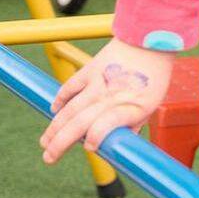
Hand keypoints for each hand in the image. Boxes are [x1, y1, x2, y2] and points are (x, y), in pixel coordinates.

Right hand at [40, 38, 173, 163]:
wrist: (149, 39)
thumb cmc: (154, 75)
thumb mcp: (151, 104)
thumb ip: (133, 123)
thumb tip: (120, 143)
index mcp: (129, 106)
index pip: (105, 126)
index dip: (95, 138)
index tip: (89, 148)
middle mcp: (110, 96)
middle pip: (80, 123)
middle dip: (61, 143)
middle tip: (48, 158)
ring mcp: (98, 82)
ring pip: (70, 109)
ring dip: (55, 127)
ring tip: (44, 143)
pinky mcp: (90, 69)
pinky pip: (70, 86)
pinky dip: (60, 98)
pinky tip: (54, 111)